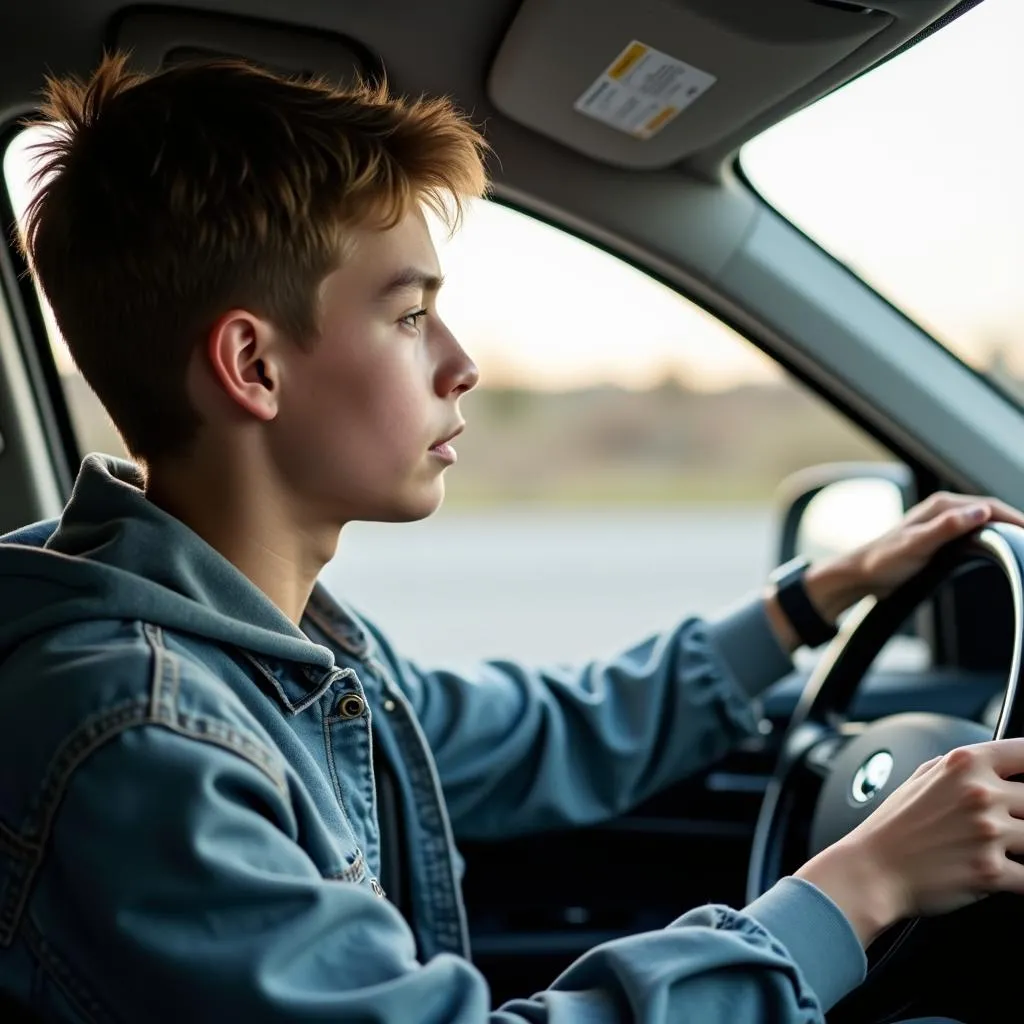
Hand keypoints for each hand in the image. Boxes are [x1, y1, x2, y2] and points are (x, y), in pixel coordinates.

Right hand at [795, 739, 1023, 946]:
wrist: (872, 870)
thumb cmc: (893, 826)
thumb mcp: (922, 776)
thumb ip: (963, 767)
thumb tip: (997, 764)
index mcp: (965, 763)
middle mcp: (979, 793)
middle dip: (1023, 814)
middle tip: (1006, 823)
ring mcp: (987, 832)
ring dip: (1022, 847)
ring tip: (1002, 849)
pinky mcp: (991, 872)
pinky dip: (1021, 878)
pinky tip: (1006, 874)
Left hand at [807, 492, 1023, 624]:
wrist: (861, 574)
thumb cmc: (883, 561)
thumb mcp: (915, 545)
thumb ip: (946, 528)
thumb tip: (980, 511)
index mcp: (941, 506)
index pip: (990, 506)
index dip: (1016, 518)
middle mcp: (944, 509)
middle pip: (992, 512)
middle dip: (1016, 523)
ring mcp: (943, 523)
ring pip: (985, 522)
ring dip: (1006, 529)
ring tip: (1023, 543)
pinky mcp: (942, 537)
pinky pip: (975, 533)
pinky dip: (993, 537)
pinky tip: (1001, 548)